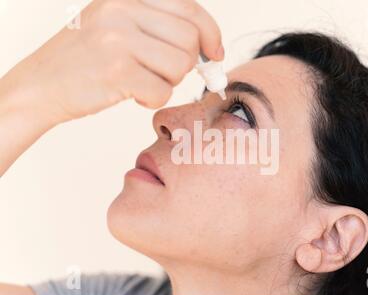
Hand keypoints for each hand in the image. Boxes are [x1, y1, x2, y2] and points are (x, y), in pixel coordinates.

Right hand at [1, 0, 223, 124]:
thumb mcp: (117, 24)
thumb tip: (209, 47)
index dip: (210, 33)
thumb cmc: (85, 59)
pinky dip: (153, 99)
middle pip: (190, 40)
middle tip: (162, 72)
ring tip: (143, 80)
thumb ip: (159, 25)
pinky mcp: (116, 71)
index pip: (190, 8)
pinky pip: (162, 91)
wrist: (41, 85)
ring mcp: (118, 39)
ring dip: (168, 81)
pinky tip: (132, 94)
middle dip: (185, 63)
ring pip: (180, 66)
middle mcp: (122, 10)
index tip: (214, 52)